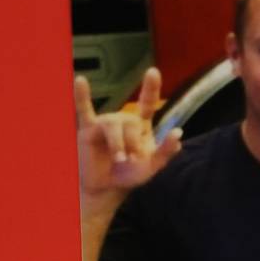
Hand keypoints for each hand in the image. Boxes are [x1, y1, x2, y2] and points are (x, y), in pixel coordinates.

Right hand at [76, 69, 182, 199]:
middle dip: (133, 142)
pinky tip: (80, 80)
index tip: (152, 72)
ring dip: (117, 144)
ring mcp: (105, 123)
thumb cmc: (130, 175)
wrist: (106, 189)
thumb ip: (166, 151)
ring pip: (112, 123)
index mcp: (141, 125)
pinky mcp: (88, 130)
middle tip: (131, 160)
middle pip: (131, 121)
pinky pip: (83, 109)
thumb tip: (179, 132)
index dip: (150, 87)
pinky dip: (81, 95)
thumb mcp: (152, 167)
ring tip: (119, 159)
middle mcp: (123, 120)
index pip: (147, 102)